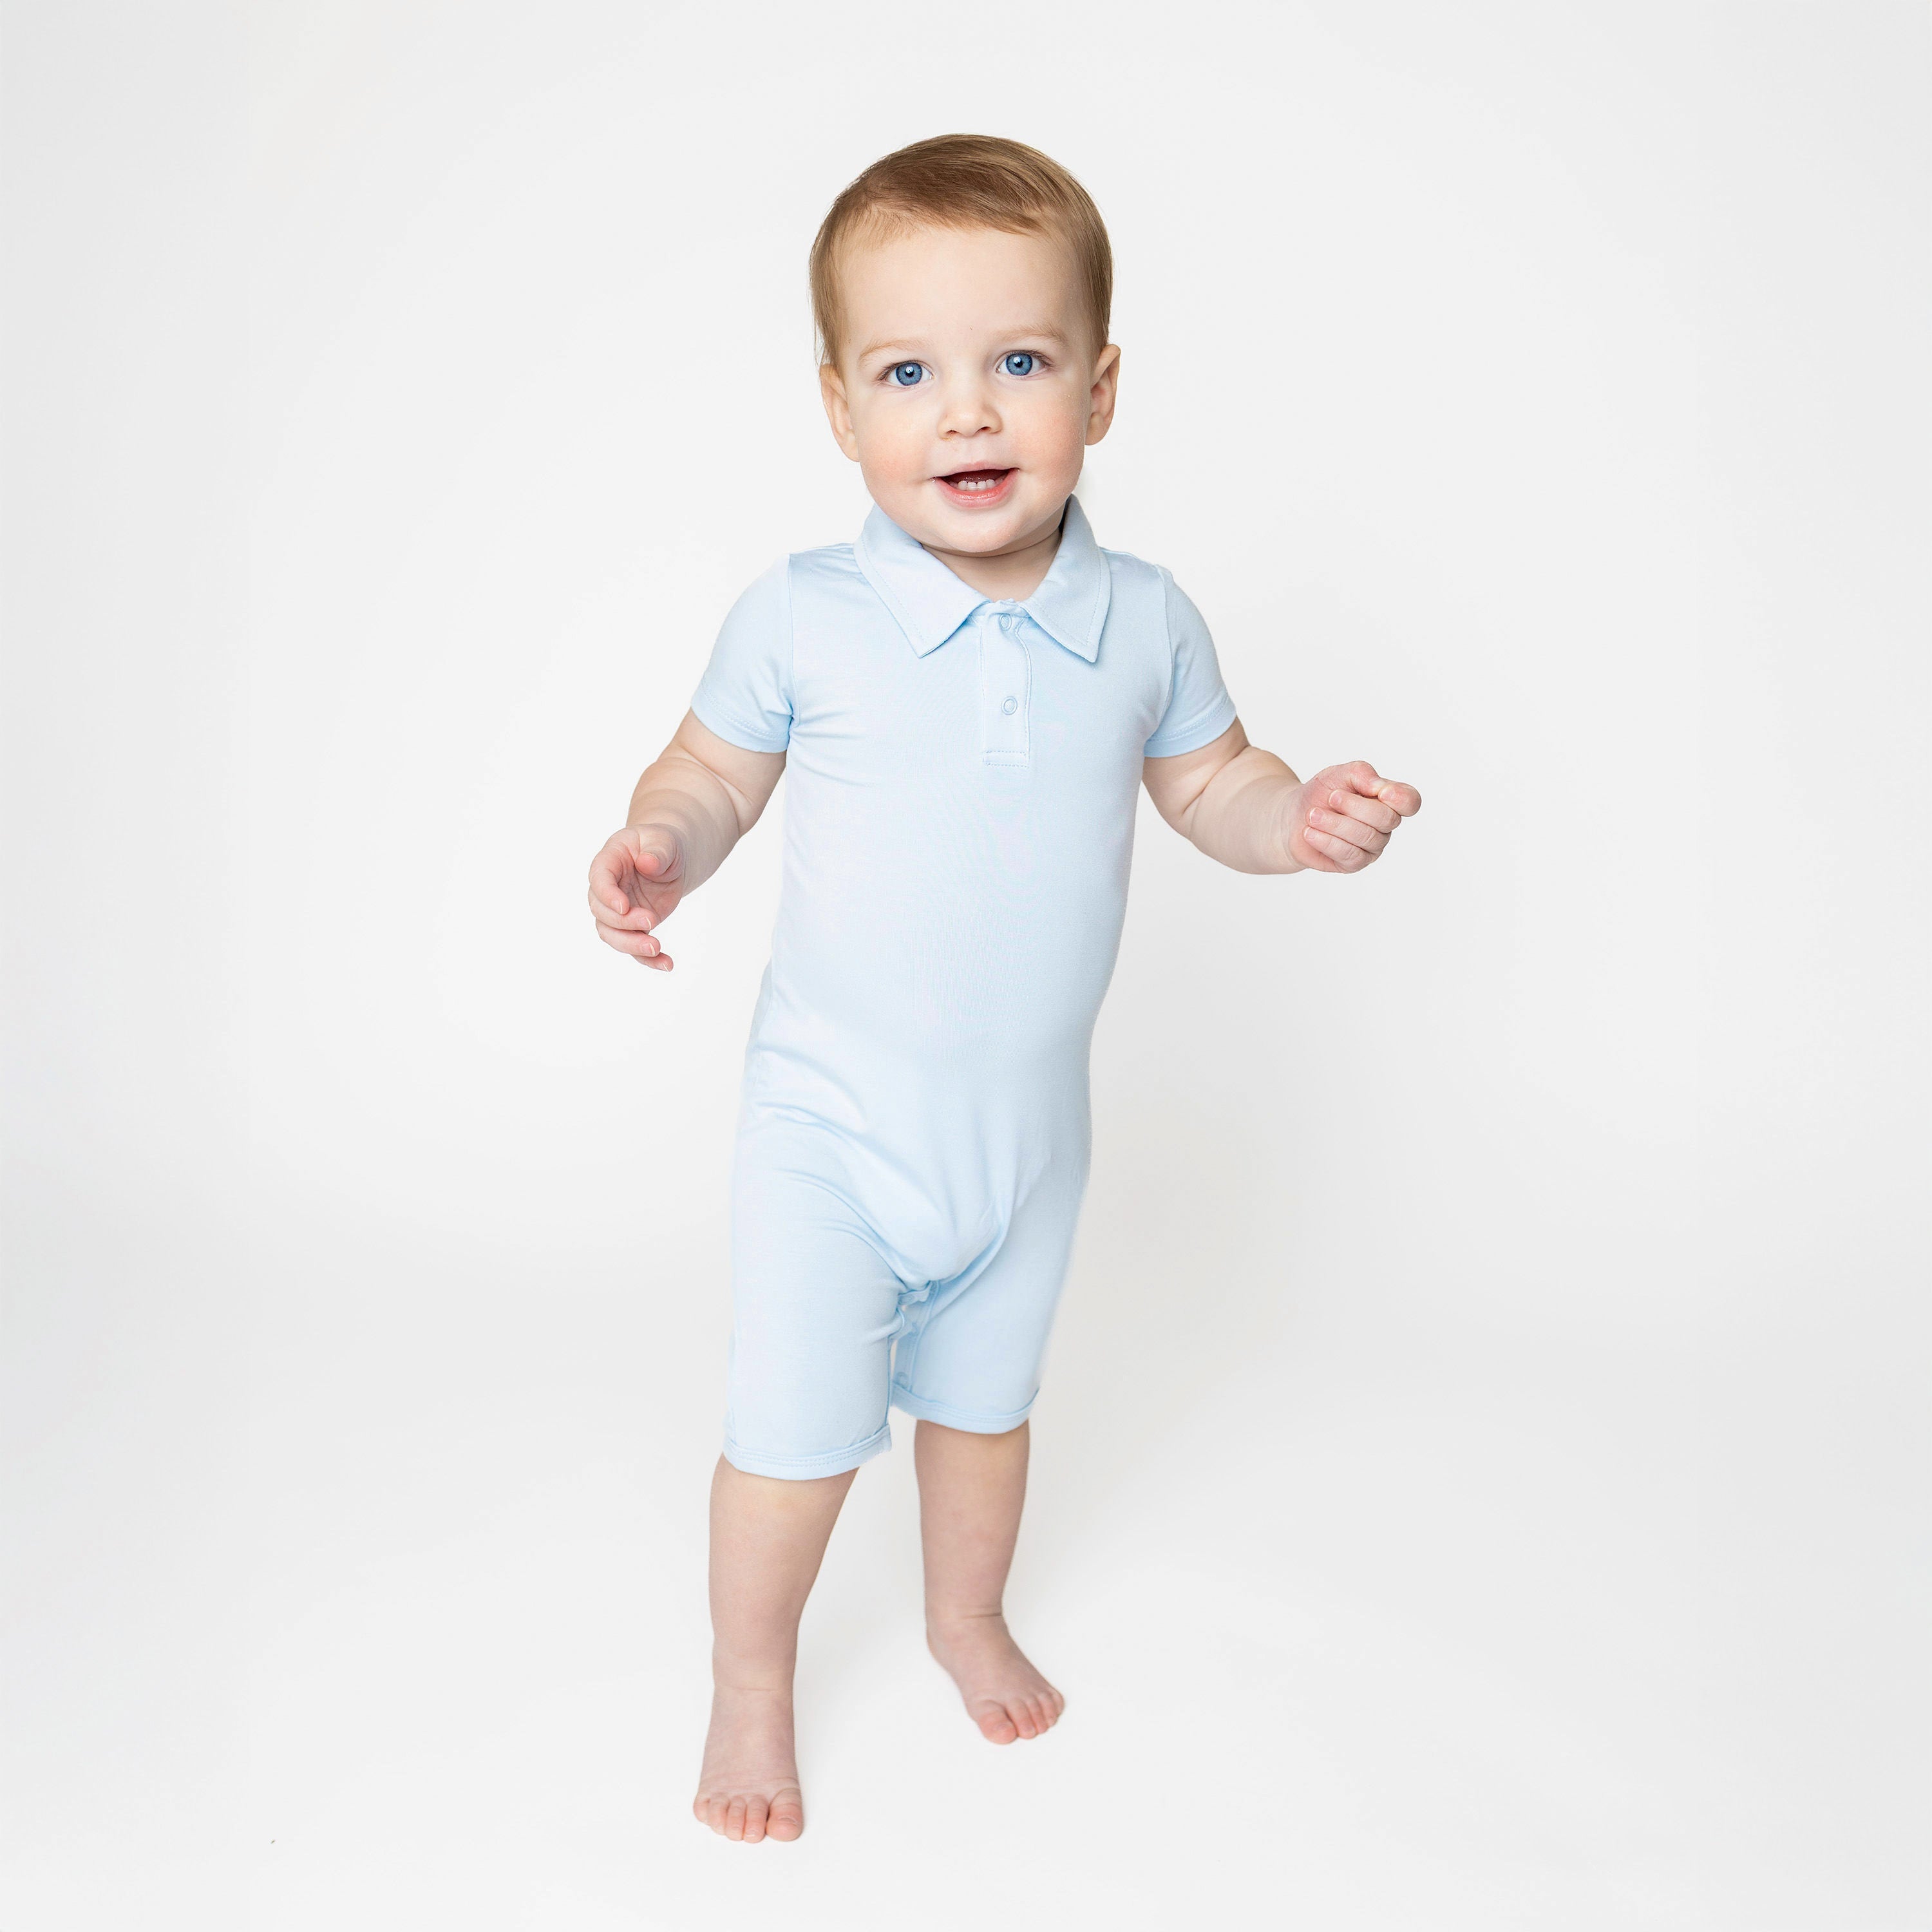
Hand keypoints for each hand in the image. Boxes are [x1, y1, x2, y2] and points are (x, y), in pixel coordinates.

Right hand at [588, 824, 686, 970]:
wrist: (671, 860)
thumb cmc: (662, 845)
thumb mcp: (664, 841)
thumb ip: (657, 851)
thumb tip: (647, 863)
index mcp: (610, 860)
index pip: (599, 879)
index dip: (607, 895)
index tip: (624, 906)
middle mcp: (608, 888)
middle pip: (601, 911)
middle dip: (623, 921)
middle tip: (651, 920)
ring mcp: (618, 910)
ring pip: (611, 934)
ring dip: (630, 944)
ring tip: (656, 948)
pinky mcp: (633, 926)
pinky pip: (634, 946)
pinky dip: (648, 958)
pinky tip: (666, 964)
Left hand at [1284, 762, 1420, 872]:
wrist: (1292, 817)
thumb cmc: (1321, 794)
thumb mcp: (1338, 774)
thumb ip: (1361, 774)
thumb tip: (1380, 787)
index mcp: (1388, 800)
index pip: (1411, 802)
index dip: (1401, 798)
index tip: (1381, 791)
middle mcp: (1385, 825)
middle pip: (1386, 819)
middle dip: (1355, 807)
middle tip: (1331, 798)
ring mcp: (1372, 846)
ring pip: (1366, 837)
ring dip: (1335, 824)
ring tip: (1313, 815)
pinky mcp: (1354, 864)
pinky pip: (1349, 855)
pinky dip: (1327, 841)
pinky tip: (1310, 832)